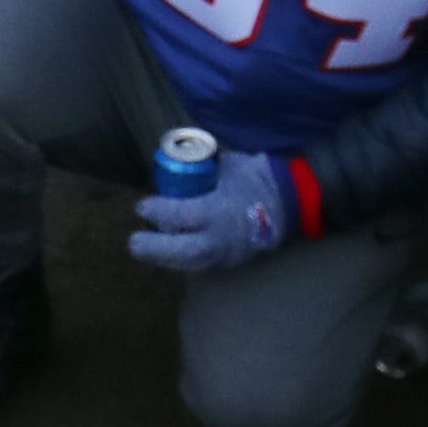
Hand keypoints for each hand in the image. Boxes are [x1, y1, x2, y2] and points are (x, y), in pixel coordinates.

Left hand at [130, 151, 293, 272]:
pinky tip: (167, 255)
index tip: (141, 207)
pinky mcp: (233, 262)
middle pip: (182, 251)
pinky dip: (183, 260)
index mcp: (220, 211)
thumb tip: (178, 161)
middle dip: (154, 248)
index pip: (181, 215)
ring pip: (190, 263)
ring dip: (164, 258)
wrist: (294, 201)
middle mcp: (222, 237)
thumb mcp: (229, 166)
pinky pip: (202, 265)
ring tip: (144, 249)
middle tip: (133, 241)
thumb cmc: (259, 178)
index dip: (159, 211)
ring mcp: (229, 253)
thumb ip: (203, 168)